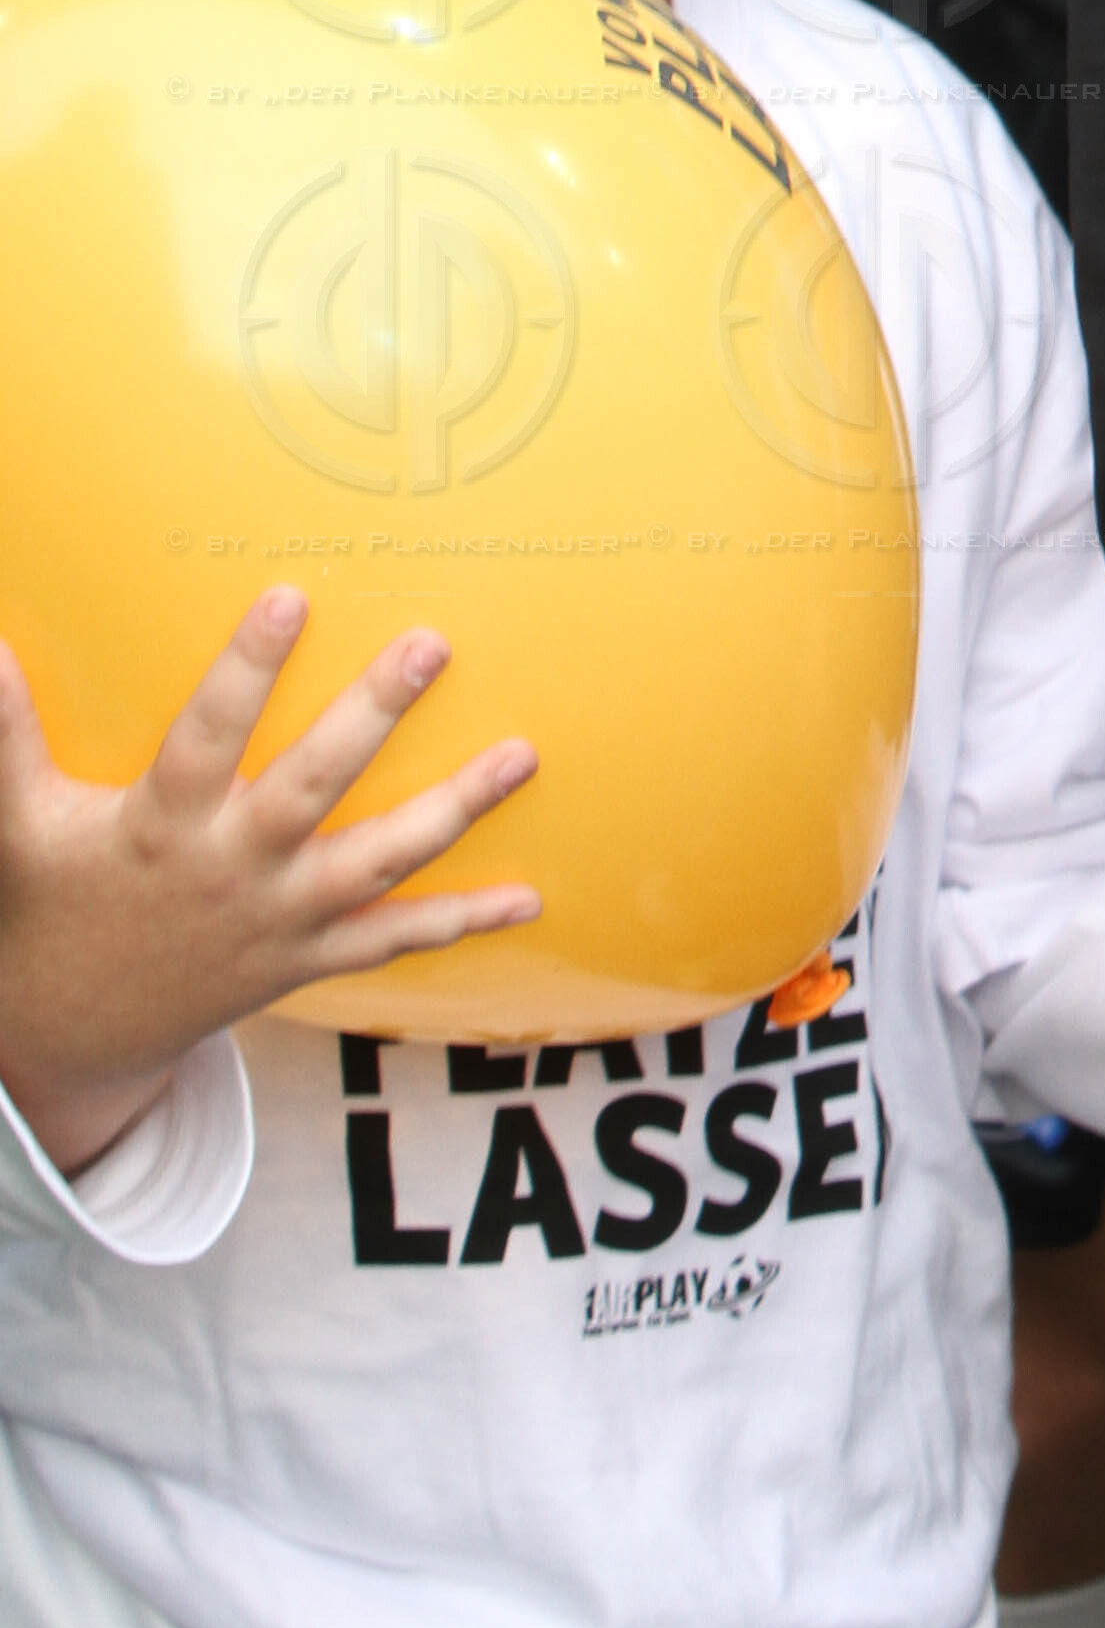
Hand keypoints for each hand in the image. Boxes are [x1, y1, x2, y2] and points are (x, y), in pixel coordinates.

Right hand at [0, 591, 540, 1175]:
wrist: (78, 1031)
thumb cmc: (55, 901)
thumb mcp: (19, 822)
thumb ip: (8, 733)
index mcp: (164, 825)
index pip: (207, 734)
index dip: (245, 669)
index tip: (289, 596)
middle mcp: (232, 869)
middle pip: (312, 786)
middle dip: (374, 716)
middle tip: (430, 643)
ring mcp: (280, 918)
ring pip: (378, 861)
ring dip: (455, 810)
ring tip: (522, 753)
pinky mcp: (309, 958)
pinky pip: (393, 941)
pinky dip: (462, 921)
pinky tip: (529, 895)